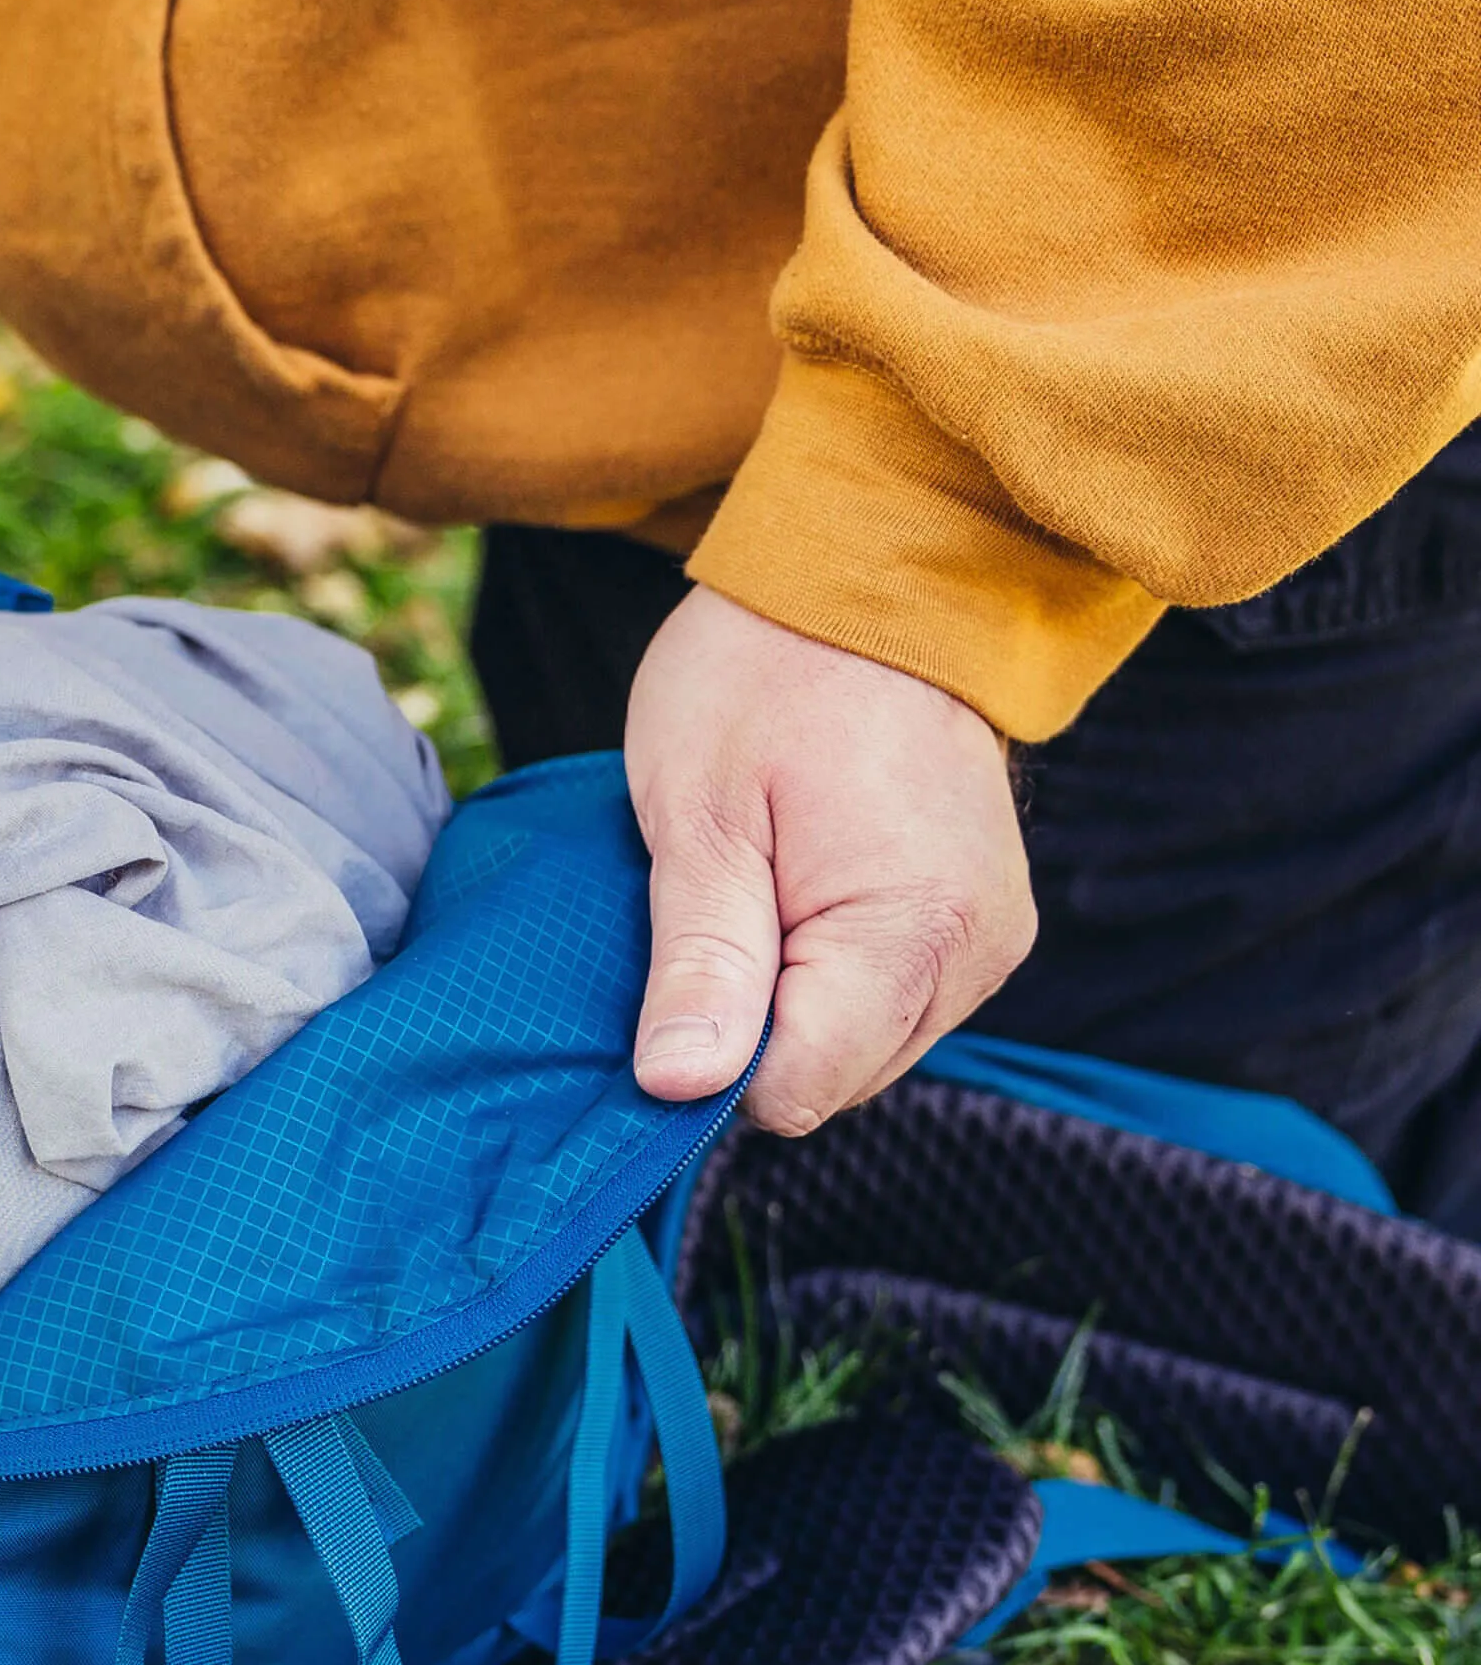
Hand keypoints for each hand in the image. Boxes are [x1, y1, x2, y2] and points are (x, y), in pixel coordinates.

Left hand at [622, 585, 1033, 1133]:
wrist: (881, 574)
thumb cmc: (768, 674)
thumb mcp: (699, 815)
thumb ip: (699, 961)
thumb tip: (679, 1087)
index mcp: (911, 936)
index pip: (791, 1089)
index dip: (710, 1054)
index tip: (678, 966)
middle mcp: (973, 957)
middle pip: (825, 1079)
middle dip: (749, 1023)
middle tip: (716, 902)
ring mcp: (985, 944)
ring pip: (852, 1049)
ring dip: (784, 997)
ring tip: (758, 883)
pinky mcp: (978, 927)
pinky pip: (882, 1003)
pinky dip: (821, 972)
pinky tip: (795, 891)